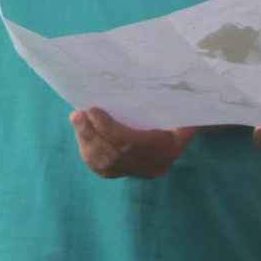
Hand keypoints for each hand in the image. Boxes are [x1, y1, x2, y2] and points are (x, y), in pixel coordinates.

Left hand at [70, 108, 196, 179]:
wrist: (184, 132)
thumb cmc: (181, 111)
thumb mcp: (182, 103)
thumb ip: (177, 100)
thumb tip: (172, 85)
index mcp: (168, 148)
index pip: (131, 143)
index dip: (108, 129)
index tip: (92, 111)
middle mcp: (155, 166)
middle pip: (115, 154)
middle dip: (92, 134)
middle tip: (77, 114)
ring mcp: (141, 173)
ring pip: (106, 163)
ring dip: (87, 142)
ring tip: (76, 120)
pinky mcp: (128, 174)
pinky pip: (102, 169)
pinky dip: (89, 152)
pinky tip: (82, 135)